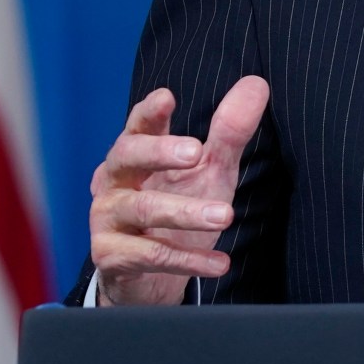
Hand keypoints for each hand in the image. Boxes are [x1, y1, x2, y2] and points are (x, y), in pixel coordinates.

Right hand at [88, 76, 268, 305]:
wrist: (150, 277)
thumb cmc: (177, 209)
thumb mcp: (209, 171)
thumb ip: (229, 133)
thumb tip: (256, 85)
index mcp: (136, 153)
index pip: (139, 125)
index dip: (150, 112)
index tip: (167, 97)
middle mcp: (114, 180)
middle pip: (127, 156)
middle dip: (160, 152)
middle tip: (196, 152)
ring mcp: (107, 217)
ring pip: (142, 208)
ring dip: (185, 212)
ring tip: (225, 216)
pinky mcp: (110, 255)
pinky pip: (150, 255)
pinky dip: (187, 259)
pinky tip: (219, 263)